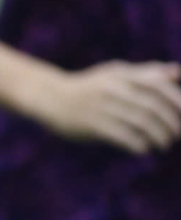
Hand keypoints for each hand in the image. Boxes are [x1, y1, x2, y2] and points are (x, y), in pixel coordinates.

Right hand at [29, 60, 180, 154]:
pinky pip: (122, 135)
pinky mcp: (91, 124)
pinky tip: (143, 149)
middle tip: (177, 135)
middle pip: (152, 107)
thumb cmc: (90, 87)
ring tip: (163, 144)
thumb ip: (146, 72)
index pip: (158, 86)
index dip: (176, 101)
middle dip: (170, 123)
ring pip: (140, 122)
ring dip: (158, 136)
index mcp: (121, 75)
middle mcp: (112, 88)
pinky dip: (138, 144)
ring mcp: (101, 106)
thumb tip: (177, 71)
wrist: (50, 97)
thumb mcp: (115, 74)